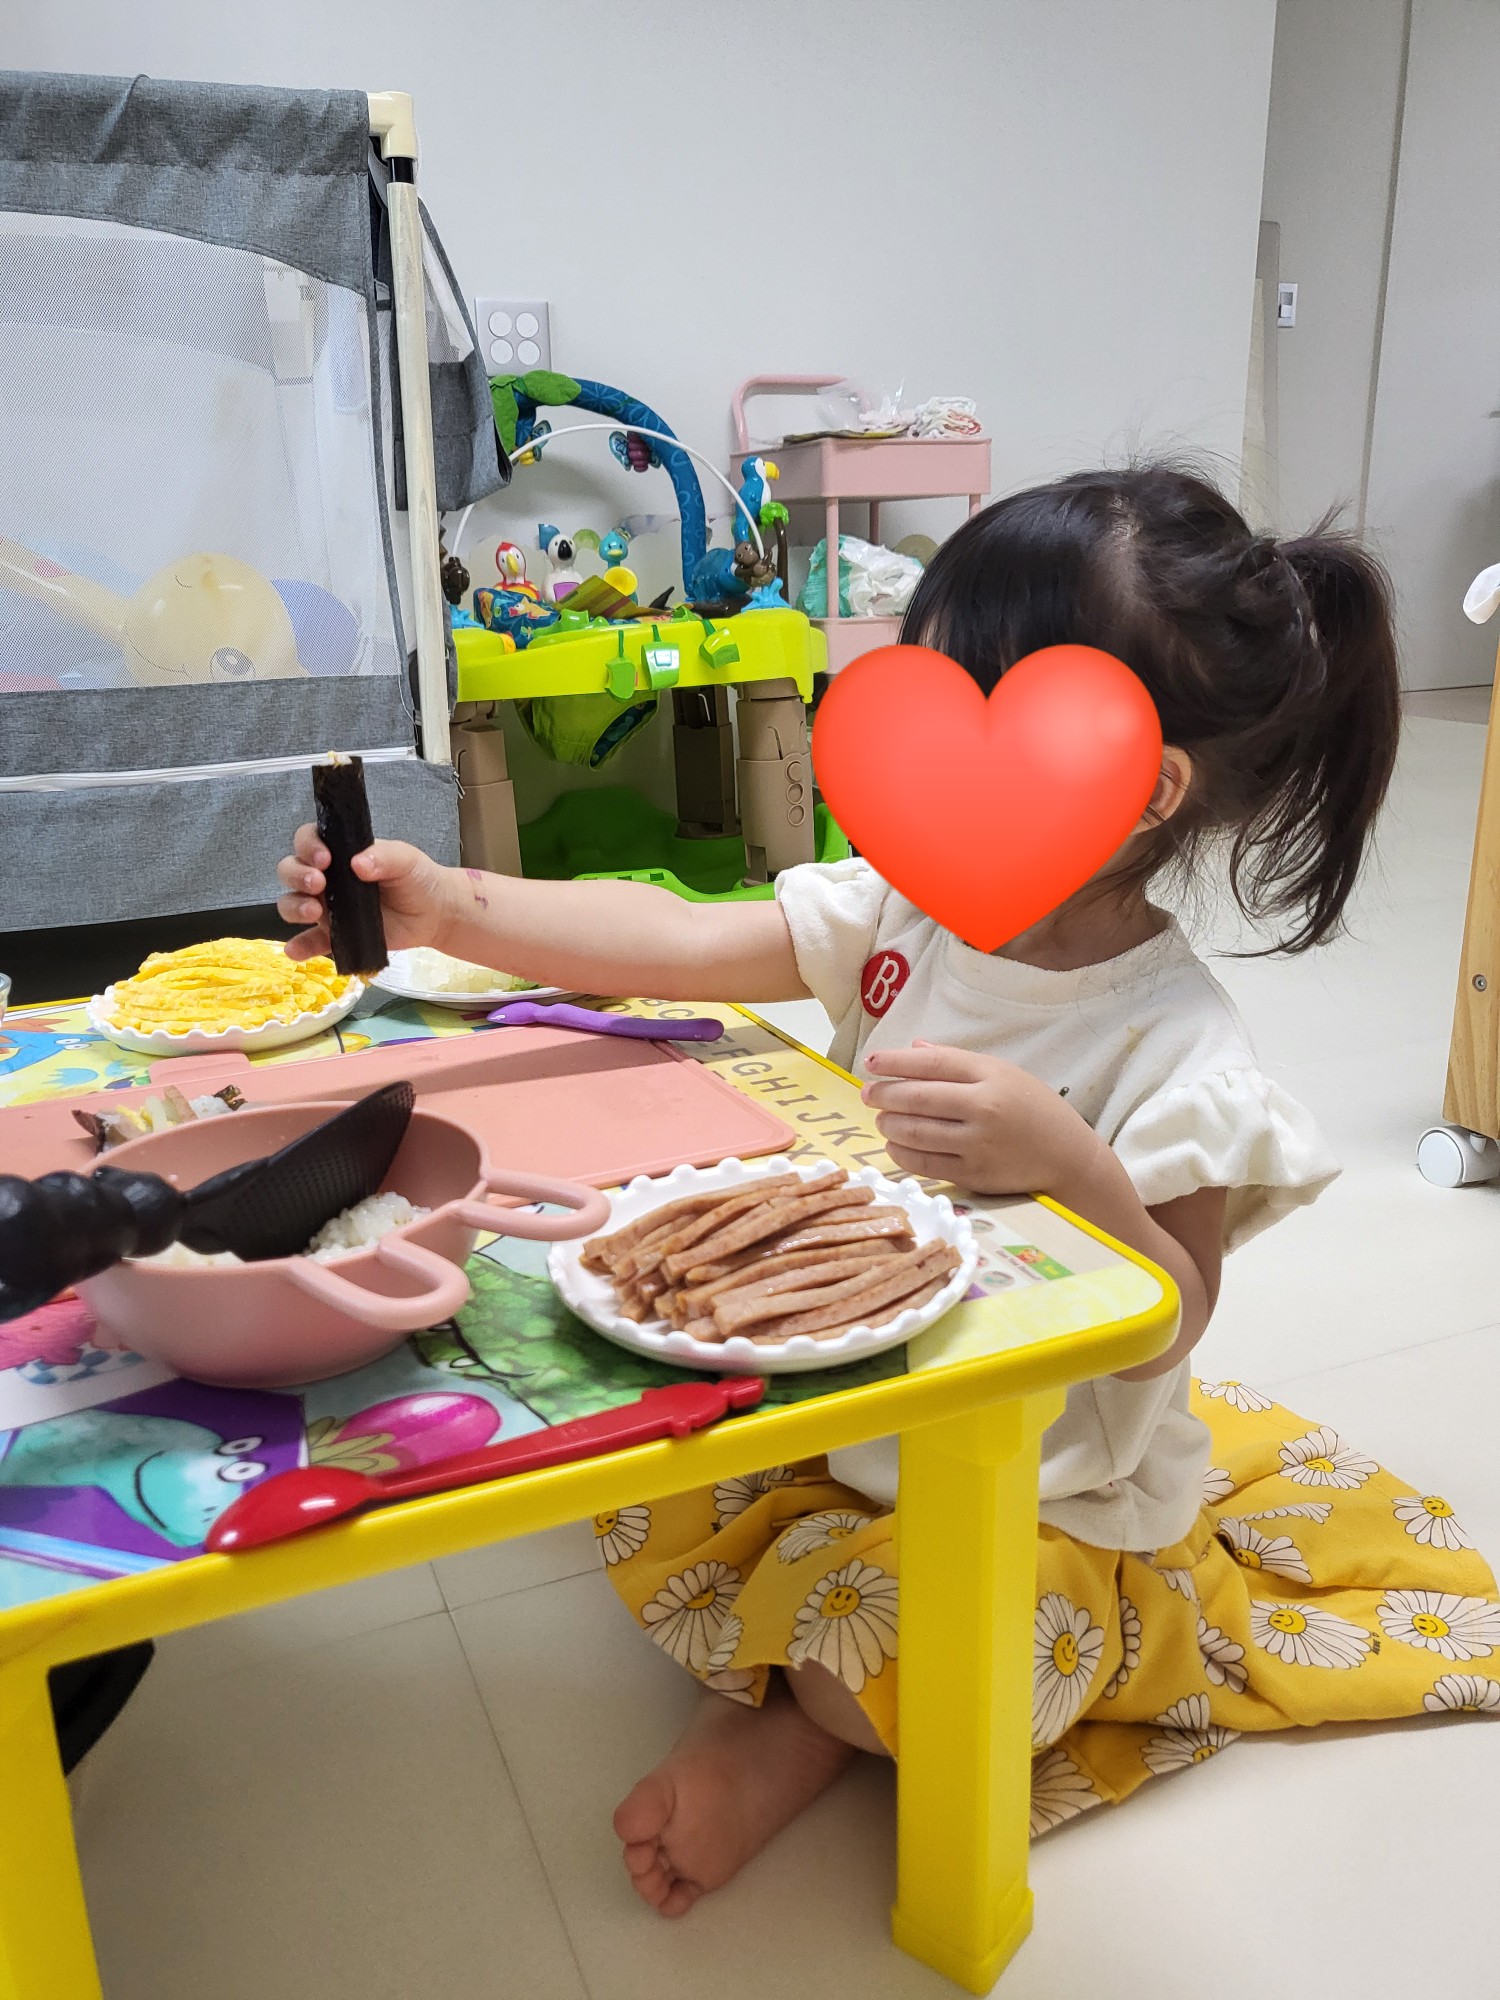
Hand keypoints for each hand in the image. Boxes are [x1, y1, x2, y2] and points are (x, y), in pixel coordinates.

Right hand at [275, 824, 453, 960]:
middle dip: (297, 875)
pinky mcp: (333, 935)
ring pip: (292, 904)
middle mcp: (325, 877)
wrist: (433, 914)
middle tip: (318, 883)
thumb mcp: (405, 860)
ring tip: (313, 913)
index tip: (324, 858)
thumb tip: (358, 863)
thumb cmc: (416, 878)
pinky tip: (294, 951)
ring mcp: (326, 907)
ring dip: (293, 907)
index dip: (308, 846)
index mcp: (339, 852)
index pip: (308, 840)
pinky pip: (310, 942)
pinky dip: (299, 947)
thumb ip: (384, 856)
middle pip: (291, 870)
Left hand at [860, 1042, 1087, 1193]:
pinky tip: (895, 1144)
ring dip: (890, 1124)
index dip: (895, 1061)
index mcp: (991, 1076)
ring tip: (882, 1118)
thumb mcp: (1004, 1073)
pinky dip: (902, 1153)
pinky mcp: (973, 1175)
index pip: (932, 1063)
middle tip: (868, 1093)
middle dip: (884, 1094)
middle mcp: (983, 1108)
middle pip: (918, 1098)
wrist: (1068, 1158)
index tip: (871, 1062)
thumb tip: (915, 1048)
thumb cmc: (1035, 1110)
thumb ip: (958, 1061)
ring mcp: (977, 1144)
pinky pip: (925, 1164)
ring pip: (916, 1132)